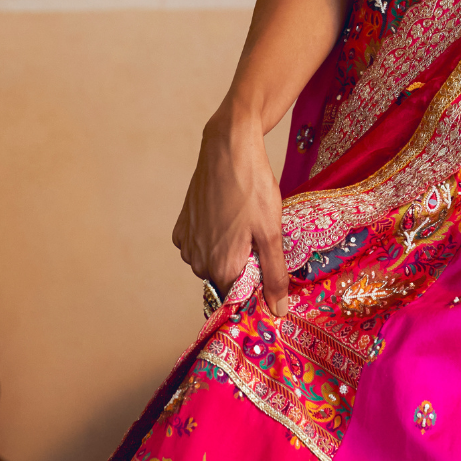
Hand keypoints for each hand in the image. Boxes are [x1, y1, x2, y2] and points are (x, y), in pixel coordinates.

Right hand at [172, 98, 288, 316]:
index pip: (239, 298)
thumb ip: (274, 275)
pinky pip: (200, 245)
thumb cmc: (252, 187)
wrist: (228, 148)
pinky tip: (228, 216)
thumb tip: (278, 313)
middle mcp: (197, 261)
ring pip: (213, 261)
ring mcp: (187, 243)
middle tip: (261, 238)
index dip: (257, 286)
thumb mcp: (271, 232)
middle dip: (244, 266)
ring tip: (245, 222)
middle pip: (226, 279)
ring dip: (230, 251)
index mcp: (221, 268)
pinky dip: (214, 237)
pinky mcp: (182, 226)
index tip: (268, 268)